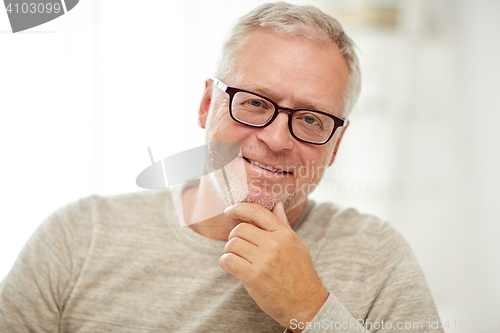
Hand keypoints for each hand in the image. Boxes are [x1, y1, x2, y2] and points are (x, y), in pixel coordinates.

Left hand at [219, 202, 328, 330]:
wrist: (307, 305)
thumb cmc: (300, 276)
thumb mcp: (296, 246)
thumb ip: (283, 225)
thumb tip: (278, 204)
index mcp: (285, 234)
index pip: (258, 211)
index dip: (239, 208)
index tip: (230, 211)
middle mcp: (275, 244)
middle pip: (240, 229)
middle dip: (234, 237)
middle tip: (238, 248)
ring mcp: (265, 260)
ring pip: (232, 244)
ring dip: (229, 252)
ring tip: (237, 259)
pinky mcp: (254, 277)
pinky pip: (228, 260)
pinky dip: (225, 263)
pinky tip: (232, 268)